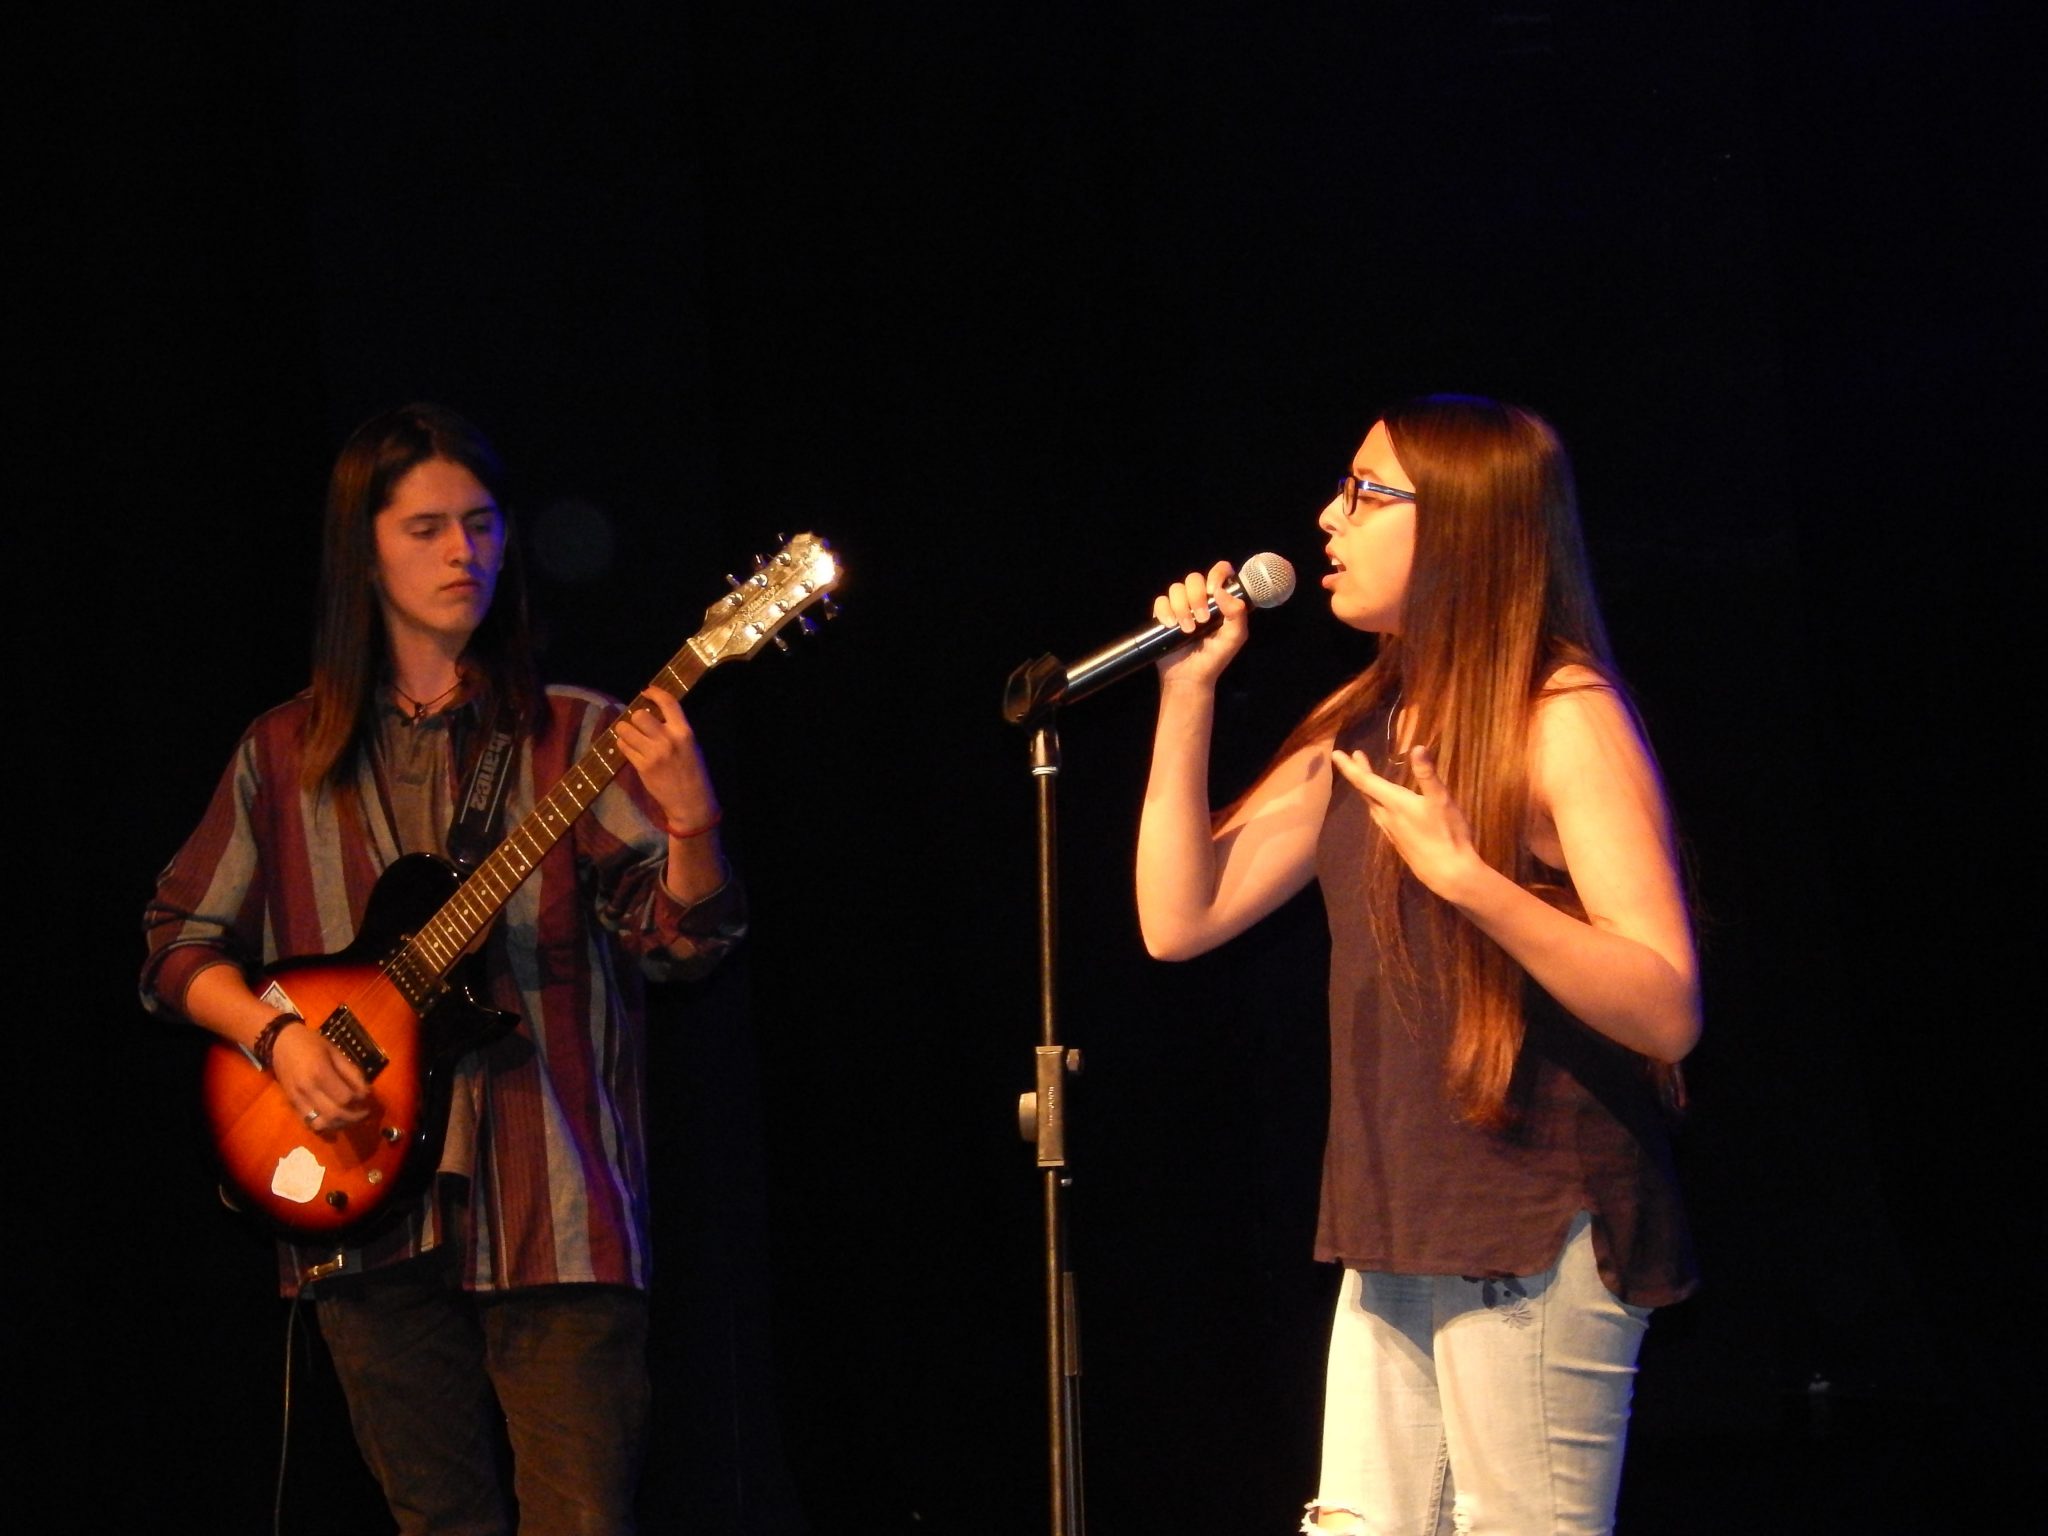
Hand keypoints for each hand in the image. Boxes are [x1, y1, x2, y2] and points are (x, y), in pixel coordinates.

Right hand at [271, 1022, 371, 1130]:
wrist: (280, 1043)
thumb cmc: (311, 1043)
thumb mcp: (335, 1052)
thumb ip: (351, 1072)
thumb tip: (366, 1091)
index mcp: (320, 1072)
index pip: (345, 1097)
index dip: (360, 1100)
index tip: (367, 1096)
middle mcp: (307, 1089)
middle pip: (334, 1114)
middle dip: (354, 1117)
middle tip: (365, 1112)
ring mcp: (297, 1099)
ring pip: (321, 1124)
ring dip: (340, 1124)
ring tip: (352, 1117)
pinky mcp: (292, 1104)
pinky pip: (308, 1122)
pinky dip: (324, 1125)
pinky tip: (335, 1119)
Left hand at [614, 686, 719, 834]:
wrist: (691, 801)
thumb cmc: (693, 772)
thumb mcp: (691, 745)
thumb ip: (675, 729)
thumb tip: (654, 714)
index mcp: (684, 732)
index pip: (668, 703)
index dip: (654, 692)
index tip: (646, 691)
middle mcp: (668, 739)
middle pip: (639, 715)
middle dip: (635, 718)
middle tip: (638, 725)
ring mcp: (653, 754)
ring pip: (626, 730)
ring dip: (625, 731)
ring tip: (631, 736)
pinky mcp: (642, 767)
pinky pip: (624, 747)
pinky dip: (624, 746)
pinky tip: (631, 749)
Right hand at [1152, 560, 1249, 686]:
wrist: (1190, 677)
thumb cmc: (1214, 658)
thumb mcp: (1234, 637)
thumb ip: (1237, 614)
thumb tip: (1221, 591)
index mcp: (1220, 601)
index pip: (1220, 572)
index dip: (1217, 574)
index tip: (1214, 591)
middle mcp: (1200, 599)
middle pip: (1194, 578)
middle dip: (1196, 597)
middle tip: (1202, 619)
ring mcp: (1180, 606)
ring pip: (1176, 588)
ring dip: (1181, 608)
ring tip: (1188, 629)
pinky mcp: (1163, 615)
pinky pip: (1160, 601)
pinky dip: (1165, 611)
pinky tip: (1170, 626)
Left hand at [1329, 742, 1483, 903]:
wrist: (1447, 873)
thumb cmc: (1446, 834)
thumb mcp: (1441, 800)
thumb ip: (1427, 774)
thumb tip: (1417, 747)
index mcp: (1394, 803)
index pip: (1365, 781)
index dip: (1350, 767)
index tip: (1336, 754)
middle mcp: (1387, 817)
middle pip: (1366, 792)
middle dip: (1359, 773)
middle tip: (1352, 757)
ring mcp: (1392, 831)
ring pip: (1372, 806)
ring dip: (1367, 788)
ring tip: (1366, 778)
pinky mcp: (1398, 842)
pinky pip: (1380, 817)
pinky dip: (1376, 803)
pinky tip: (1384, 807)